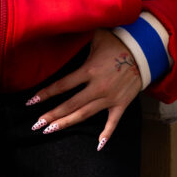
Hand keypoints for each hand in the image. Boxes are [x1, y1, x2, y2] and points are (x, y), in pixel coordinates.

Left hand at [25, 29, 141, 149]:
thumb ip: (80, 40)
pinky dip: (106, 134)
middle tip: (36, 125)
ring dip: (67, 123)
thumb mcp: (96, 36)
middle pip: (70, 104)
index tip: (31, 102)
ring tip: (51, 130)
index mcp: (89, 70)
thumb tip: (62, 31)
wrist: (144, 50)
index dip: (46, 93)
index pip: (63, 85)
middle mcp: (98, 87)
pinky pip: (113, 122)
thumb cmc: (118, 40)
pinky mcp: (122, 103)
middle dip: (52, 115)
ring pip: (85, 114)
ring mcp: (110, 97)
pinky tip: (98, 146)